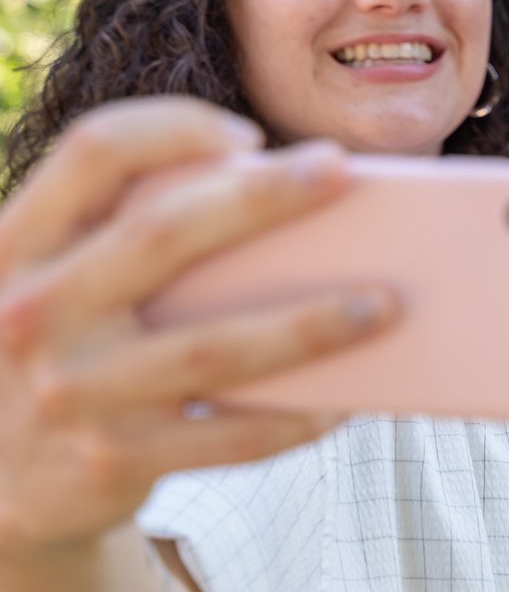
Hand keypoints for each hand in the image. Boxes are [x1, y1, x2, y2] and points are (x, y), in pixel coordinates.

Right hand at [0, 99, 395, 556]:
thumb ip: (124, 236)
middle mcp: (32, 312)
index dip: (175, 128)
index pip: (92, 152)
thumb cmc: (63, 351)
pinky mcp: (111, 462)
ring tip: (388, 301)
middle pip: (162, 234)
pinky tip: (350, 398)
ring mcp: (71, 392)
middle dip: (262, 198)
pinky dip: (298, 415)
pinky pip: (230, 437)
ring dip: (312, 323)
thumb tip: (280, 200)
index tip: (251, 137)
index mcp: (18, 246)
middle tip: (342, 171)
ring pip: (215, 349)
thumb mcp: (56, 283)